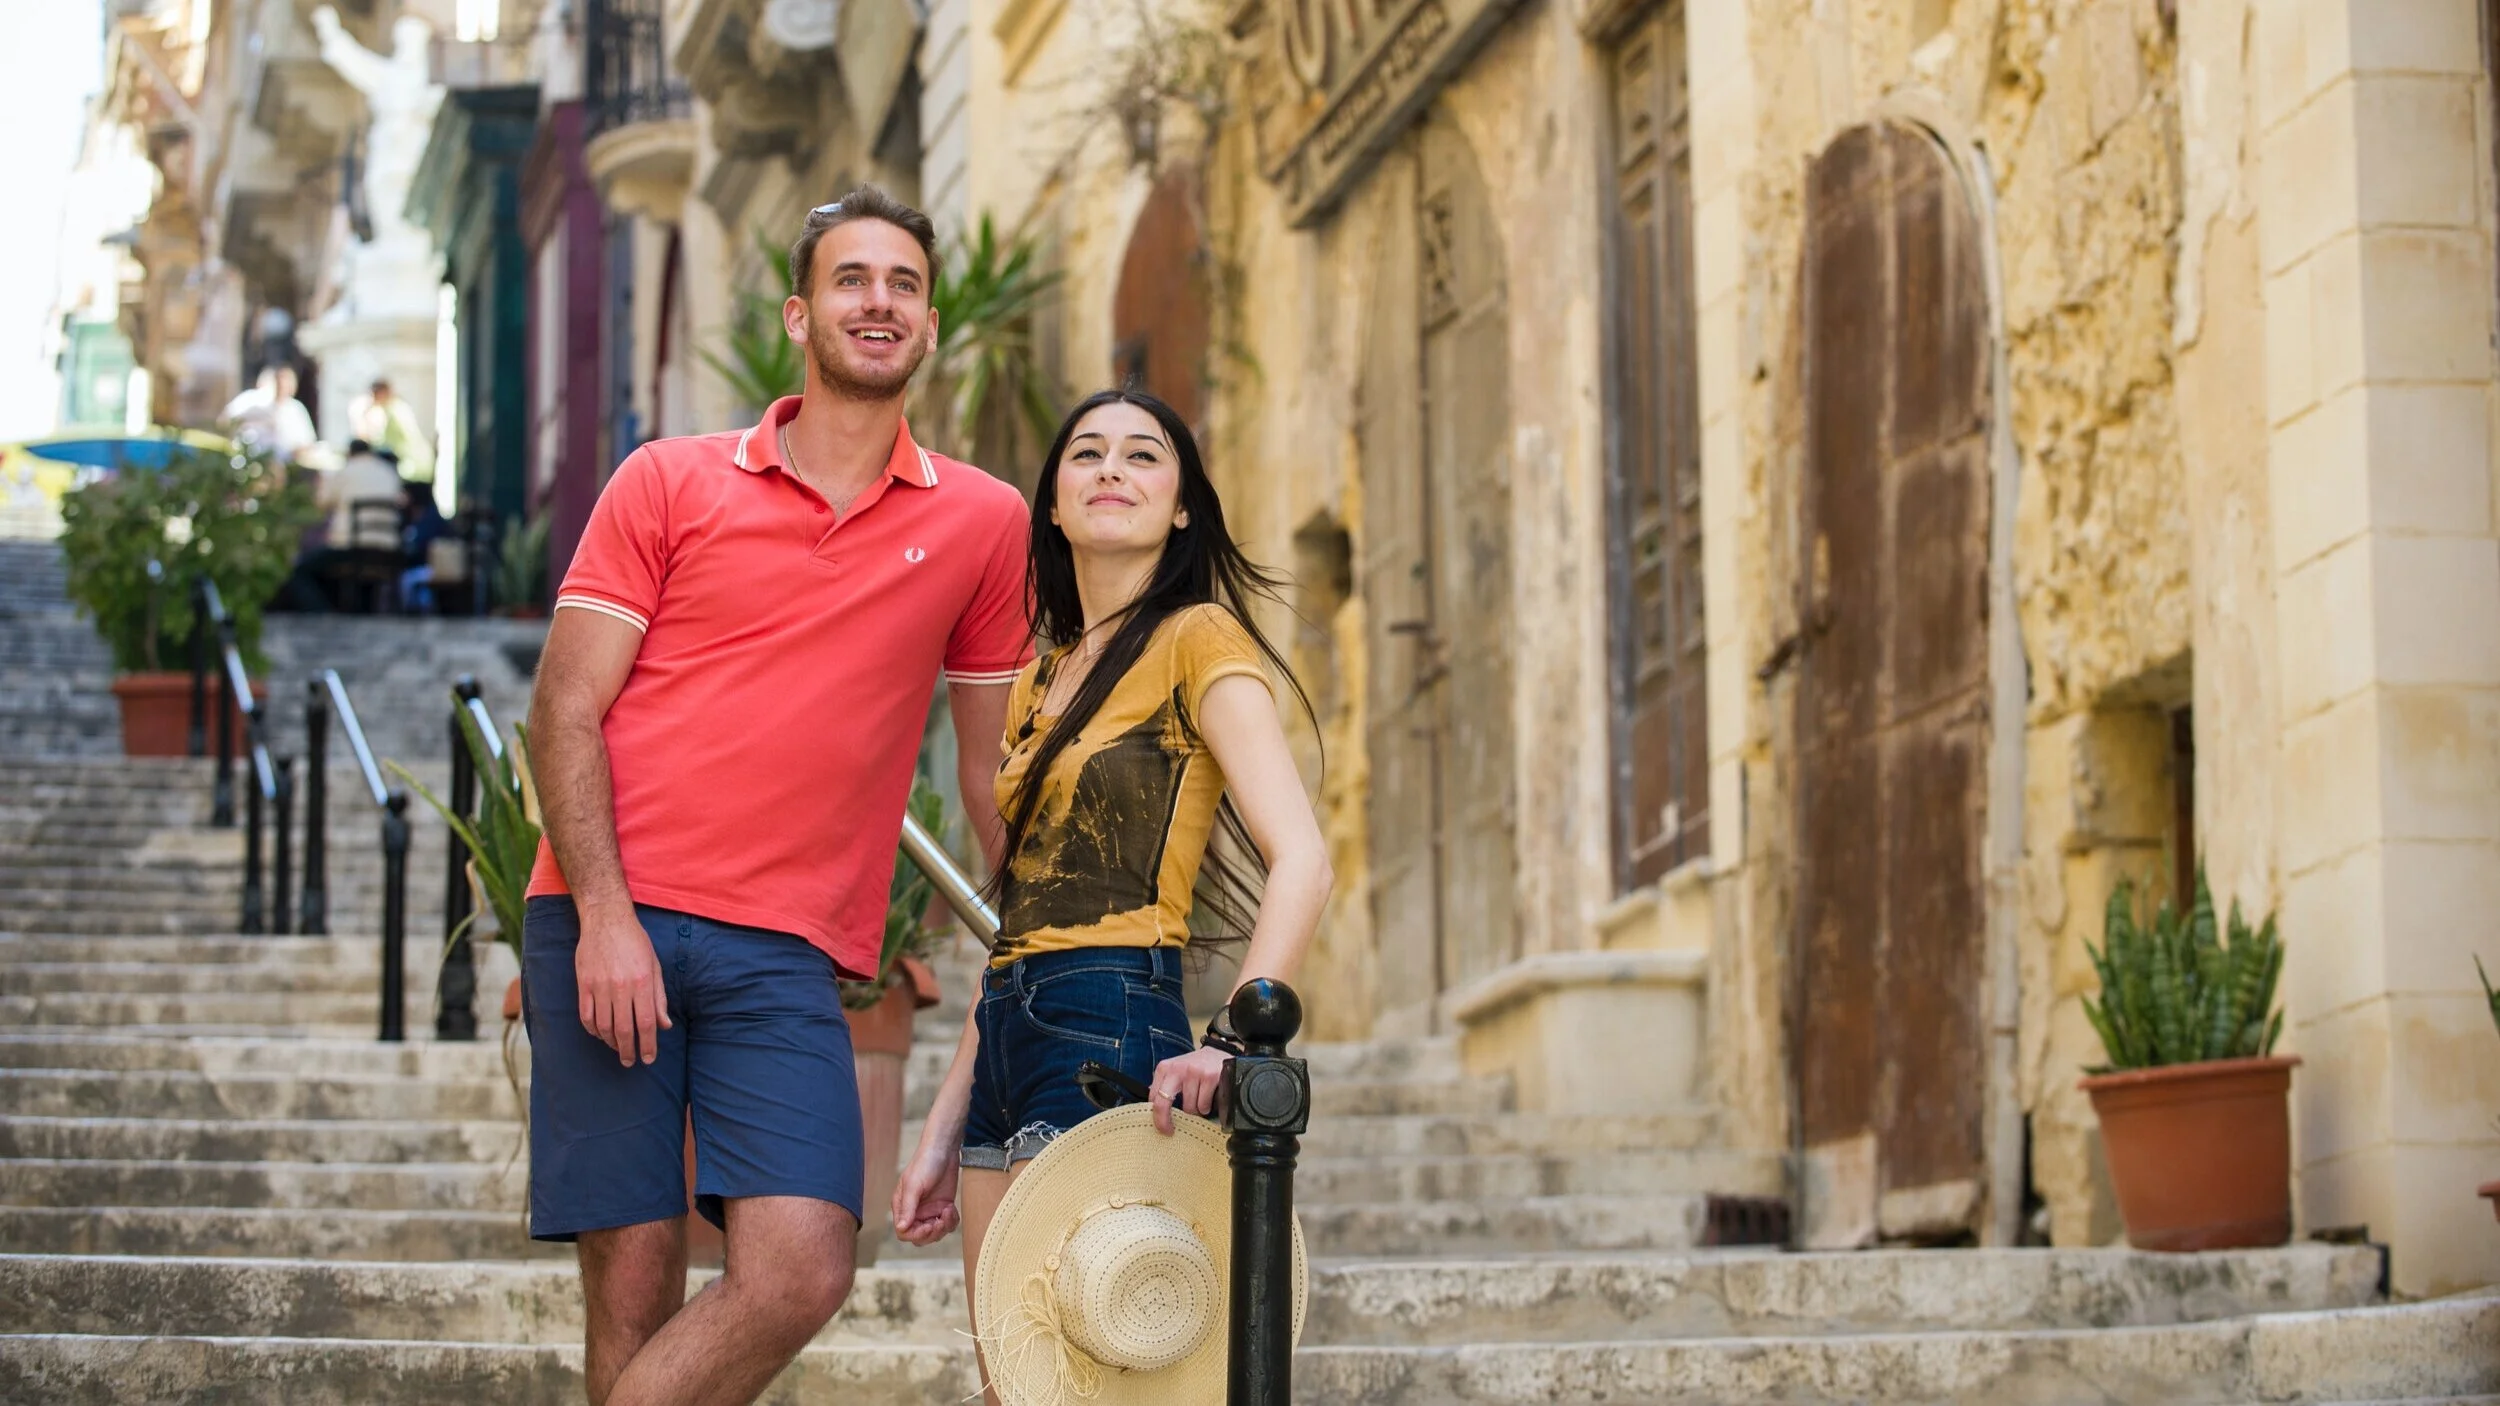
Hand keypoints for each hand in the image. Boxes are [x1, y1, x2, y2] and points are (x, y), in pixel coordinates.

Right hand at [575, 906, 670, 1065]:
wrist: (606, 919)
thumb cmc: (635, 942)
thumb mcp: (655, 966)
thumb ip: (659, 998)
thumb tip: (665, 1026)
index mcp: (642, 982)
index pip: (646, 1023)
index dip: (648, 1045)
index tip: (648, 1058)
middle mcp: (621, 986)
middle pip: (623, 1029)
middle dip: (628, 1050)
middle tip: (631, 1062)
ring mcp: (599, 986)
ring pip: (603, 1026)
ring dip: (610, 1042)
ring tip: (617, 1049)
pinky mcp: (583, 984)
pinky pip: (586, 1015)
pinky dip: (592, 1030)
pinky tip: (600, 1034)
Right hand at [892, 1136, 961, 1245]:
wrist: (945, 1149)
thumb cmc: (925, 1163)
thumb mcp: (914, 1185)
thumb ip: (908, 1208)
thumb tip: (901, 1228)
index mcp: (902, 1207)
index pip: (904, 1232)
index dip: (916, 1234)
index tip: (929, 1226)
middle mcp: (915, 1211)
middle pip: (920, 1237)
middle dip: (932, 1233)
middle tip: (941, 1221)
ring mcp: (930, 1210)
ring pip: (935, 1233)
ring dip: (944, 1227)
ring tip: (948, 1210)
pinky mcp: (943, 1207)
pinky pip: (947, 1225)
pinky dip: (951, 1220)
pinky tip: (952, 1208)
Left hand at [1148, 1046, 1230, 1134]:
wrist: (1218, 1053)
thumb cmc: (1195, 1067)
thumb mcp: (1175, 1071)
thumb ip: (1163, 1087)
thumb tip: (1152, 1110)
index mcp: (1164, 1068)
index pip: (1153, 1098)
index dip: (1156, 1117)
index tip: (1161, 1127)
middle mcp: (1177, 1069)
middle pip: (1163, 1103)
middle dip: (1164, 1121)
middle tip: (1169, 1131)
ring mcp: (1194, 1072)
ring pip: (1189, 1108)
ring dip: (1195, 1110)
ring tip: (1199, 1100)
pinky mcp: (1209, 1077)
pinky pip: (1203, 1105)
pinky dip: (1206, 1107)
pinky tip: (1208, 1097)